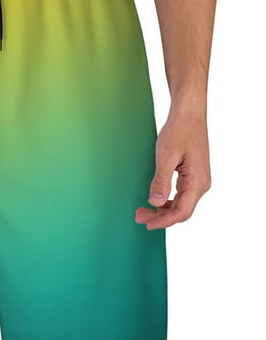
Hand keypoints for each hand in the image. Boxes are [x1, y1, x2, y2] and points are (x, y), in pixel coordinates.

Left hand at [135, 112, 210, 229]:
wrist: (189, 115)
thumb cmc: (179, 131)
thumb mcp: (166, 156)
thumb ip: (161, 181)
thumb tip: (155, 202)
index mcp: (197, 181)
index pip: (182, 211)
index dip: (165, 221)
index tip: (148, 224)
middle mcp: (201, 184)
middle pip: (181, 210)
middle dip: (160, 216)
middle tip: (139, 217)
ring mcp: (197, 180)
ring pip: (180, 204)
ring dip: (162, 209)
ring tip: (143, 211)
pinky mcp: (192, 175)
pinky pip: (180, 195)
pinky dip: (166, 200)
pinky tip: (154, 201)